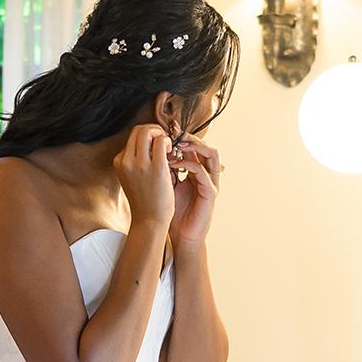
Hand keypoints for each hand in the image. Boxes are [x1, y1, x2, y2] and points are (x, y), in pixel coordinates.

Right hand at [112, 124, 174, 230]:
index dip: (147, 137)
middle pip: (139, 129)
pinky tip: (172, 154)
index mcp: (119, 162)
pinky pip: (162, 141)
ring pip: (149, 131)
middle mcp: (126, 160)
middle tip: (163, 142)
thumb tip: (148, 146)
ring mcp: (140, 164)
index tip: (156, 146)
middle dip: (154, 130)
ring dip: (161, 134)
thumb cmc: (144, 201)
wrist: (149, 221)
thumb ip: (135, 162)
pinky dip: (169, 142)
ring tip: (168, 149)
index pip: (132, 137)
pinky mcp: (156, 167)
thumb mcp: (131, 178)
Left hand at [168, 131, 222, 248]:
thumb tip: (150, 149)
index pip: (193, 146)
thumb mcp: (166, 184)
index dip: (181, 135)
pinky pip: (203, 172)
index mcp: (196, 170)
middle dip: (188, 136)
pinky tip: (174, 164)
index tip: (166, 127)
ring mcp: (211, 182)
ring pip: (212, 154)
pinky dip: (188, 165)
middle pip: (205, 145)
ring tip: (177, 145)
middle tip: (173, 131)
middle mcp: (206, 173)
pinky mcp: (211, 192)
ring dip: (194, 146)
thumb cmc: (173, 212)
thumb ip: (164, 168)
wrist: (181, 234)